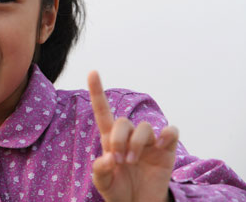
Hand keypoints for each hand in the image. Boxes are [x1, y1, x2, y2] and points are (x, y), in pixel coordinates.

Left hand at [88, 71, 178, 201]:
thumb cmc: (119, 191)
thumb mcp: (103, 185)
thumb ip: (100, 171)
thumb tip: (108, 157)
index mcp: (110, 140)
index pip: (102, 111)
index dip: (97, 91)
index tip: (92, 71)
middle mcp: (129, 136)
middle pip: (123, 121)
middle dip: (119, 139)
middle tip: (120, 160)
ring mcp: (149, 142)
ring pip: (144, 127)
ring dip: (137, 144)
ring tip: (133, 162)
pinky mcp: (166, 149)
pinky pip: (171, 131)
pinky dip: (167, 135)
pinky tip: (160, 146)